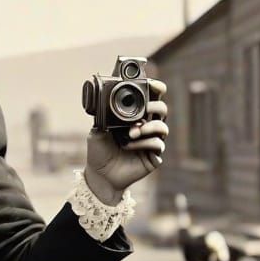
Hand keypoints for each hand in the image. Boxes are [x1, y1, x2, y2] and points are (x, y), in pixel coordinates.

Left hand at [84, 79, 168, 202]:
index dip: (155, 89)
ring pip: (163, 127)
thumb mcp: (97, 130)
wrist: (100, 175)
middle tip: (146, 110)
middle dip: (156, 106)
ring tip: (132, 132)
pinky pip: (157, 145)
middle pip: (162, 109)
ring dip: (149, 127)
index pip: (149, 99)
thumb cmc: (99, 152)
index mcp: (134, 117)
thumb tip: (105, 98)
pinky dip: (144, 143)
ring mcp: (151, 141)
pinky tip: (129, 146)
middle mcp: (145, 127)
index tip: (154, 85)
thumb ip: (103, 114)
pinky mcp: (154, 156)